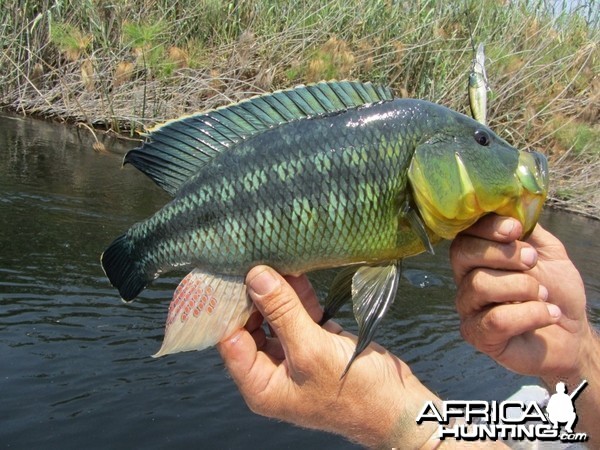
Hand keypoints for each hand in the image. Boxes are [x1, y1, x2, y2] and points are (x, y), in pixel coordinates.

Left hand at [217, 266, 440, 447]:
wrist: (399, 406)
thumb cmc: (353, 391)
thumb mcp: (311, 350)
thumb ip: (282, 312)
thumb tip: (256, 276)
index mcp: (260, 383)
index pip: (230, 339)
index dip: (227, 308)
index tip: (228, 275)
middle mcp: (272, 369)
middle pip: (251, 325)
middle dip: (252, 295)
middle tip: (250, 258)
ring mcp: (295, 354)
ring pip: (276, 316)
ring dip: (276, 290)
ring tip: (271, 257)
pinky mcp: (317, 341)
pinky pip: (300, 313)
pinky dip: (298, 294)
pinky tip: (294, 270)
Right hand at [450, 214, 594, 382]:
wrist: (573, 333)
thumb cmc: (556, 290)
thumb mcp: (547, 250)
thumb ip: (527, 229)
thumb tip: (512, 206)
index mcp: (478, 258)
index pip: (464, 234)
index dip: (487, 227)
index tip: (515, 229)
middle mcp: (466, 281)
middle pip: (463, 254)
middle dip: (503, 254)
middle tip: (533, 262)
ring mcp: (469, 310)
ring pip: (480, 285)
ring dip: (522, 286)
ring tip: (543, 294)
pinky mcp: (479, 337)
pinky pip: (496, 320)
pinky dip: (530, 314)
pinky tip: (548, 314)